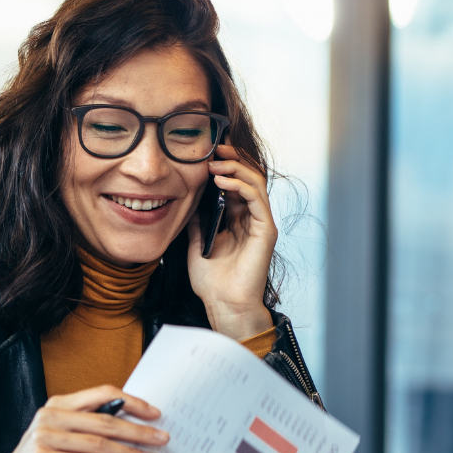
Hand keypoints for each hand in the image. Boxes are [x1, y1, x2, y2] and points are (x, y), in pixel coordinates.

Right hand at [0, 385, 166, 452]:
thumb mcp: (62, 439)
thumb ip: (87, 430)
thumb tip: (131, 431)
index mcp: (58, 405)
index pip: (102, 394)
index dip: (131, 402)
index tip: (155, 414)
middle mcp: (51, 416)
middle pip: (105, 420)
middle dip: (138, 430)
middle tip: (161, 439)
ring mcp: (45, 437)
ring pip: (98, 443)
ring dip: (128, 452)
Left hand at [186, 145, 275, 340]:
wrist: (224, 305)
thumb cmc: (211, 282)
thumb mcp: (196, 244)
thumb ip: (196, 222)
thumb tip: (186, 200)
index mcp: (236, 220)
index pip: (234, 183)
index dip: (223, 166)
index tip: (207, 153)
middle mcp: (251, 219)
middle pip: (248, 178)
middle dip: (233, 160)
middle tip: (215, 147)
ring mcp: (260, 223)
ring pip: (255, 183)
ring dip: (236, 168)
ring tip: (216, 161)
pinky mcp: (266, 230)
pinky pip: (256, 199)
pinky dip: (240, 186)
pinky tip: (223, 181)